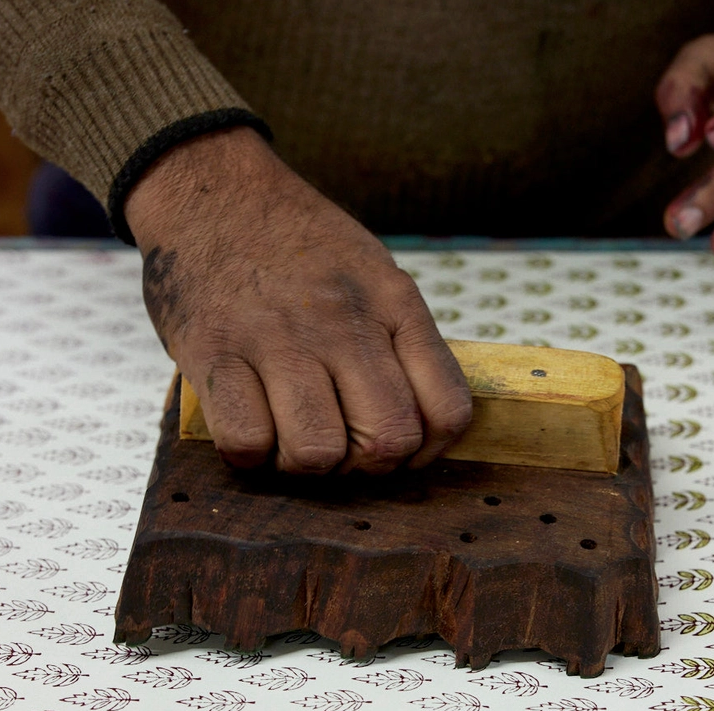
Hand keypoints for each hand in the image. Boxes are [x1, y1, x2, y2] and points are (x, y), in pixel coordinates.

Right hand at [124, 127, 471, 473]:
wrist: (212, 188)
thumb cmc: (301, 246)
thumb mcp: (375, 273)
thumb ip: (403, 340)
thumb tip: (422, 425)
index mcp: (393, 304)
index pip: (448, 410)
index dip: (429, 451)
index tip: (403, 449)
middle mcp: (343, 323)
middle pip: (388, 441)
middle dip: (368, 465)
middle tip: (344, 445)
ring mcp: (277, 338)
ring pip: (317, 453)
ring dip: (307, 464)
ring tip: (292, 434)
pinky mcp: (213, 352)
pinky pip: (246, 441)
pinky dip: (250, 452)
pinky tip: (251, 425)